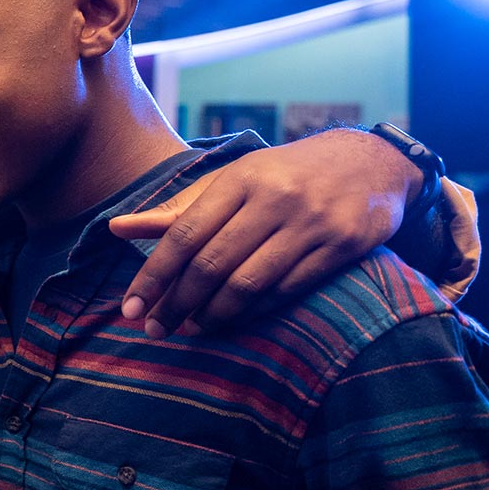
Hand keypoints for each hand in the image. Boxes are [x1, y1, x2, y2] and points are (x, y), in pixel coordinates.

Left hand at [109, 129, 415, 336]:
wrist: (371, 161)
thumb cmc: (285, 174)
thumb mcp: (232, 180)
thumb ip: (177, 210)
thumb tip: (116, 228)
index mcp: (240, 179)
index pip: (184, 235)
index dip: (153, 276)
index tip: (130, 308)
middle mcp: (275, 198)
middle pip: (212, 263)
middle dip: (177, 302)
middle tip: (155, 328)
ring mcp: (312, 222)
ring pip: (249, 282)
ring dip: (213, 313)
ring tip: (190, 328)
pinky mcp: (343, 245)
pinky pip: (288, 289)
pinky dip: (255, 309)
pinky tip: (233, 319)